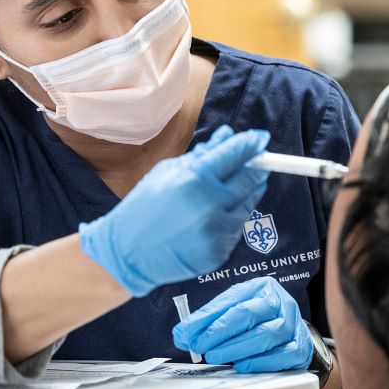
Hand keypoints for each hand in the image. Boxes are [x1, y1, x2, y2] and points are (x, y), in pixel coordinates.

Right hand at [78, 125, 269, 296]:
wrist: (128, 252)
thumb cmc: (145, 207)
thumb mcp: (168, 172)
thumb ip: (202, 155)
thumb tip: (228, 136)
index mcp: (194, 179)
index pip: (234, 154)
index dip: (251, 143)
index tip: (260, 138)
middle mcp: (210, 204)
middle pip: (249, 179)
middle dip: (257, 166)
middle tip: (260, 160)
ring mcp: (216, 231)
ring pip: (248, 204)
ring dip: (248, 191)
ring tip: (239, 185)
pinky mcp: (219, 252)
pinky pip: (236, 228)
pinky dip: (232, 217)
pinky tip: (217, 213)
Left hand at [172, 276, 313, 372]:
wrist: (290, 329)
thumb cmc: (259, 318)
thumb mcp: (235, 308)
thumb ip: (210, 319)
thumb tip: (182, 334)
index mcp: (262, 287)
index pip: (232, 301)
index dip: (207, 318)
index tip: (186, 332)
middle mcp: (281, 302)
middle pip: (249, 315)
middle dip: (220, 332)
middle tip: (199, 346)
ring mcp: (294, 324)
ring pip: (267, 335)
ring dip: (237, 348)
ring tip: (215, 356)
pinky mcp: (301, 347)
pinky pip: (282, 355)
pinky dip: (260, 362)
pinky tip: (242, 365)